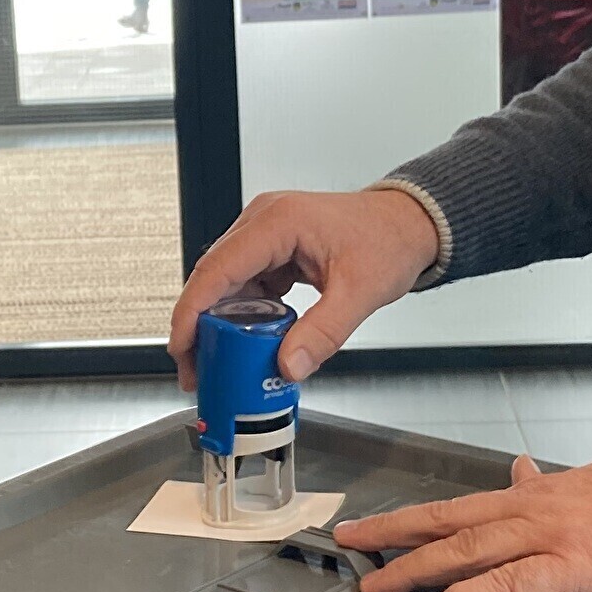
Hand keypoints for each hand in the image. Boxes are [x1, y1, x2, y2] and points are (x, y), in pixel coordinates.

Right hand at [168, 186, 440, 386]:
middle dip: (199, 326)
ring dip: (219, 323)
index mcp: (278, 222)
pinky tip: (245, 342)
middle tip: (197, 369)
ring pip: (226, 283)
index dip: (192, 311)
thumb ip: (323, 333)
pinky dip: (241, 315)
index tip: (182, 346)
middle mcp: (264, 222)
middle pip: (213, 277)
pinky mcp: (273, 249)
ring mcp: (266, 234)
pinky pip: (245, 284)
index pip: (218, 269)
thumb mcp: (360, 292)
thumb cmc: (389, 239)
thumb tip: (288, 365)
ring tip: (218, 363)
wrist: (409, 223)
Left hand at [335, 454, 591, 591]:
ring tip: (373, 582)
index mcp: (543, 491)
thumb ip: (554, 483)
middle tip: (348, 539)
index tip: (383, 522)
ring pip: (466, 548)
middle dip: (394, 530)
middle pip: (450, 519)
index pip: (467, 502)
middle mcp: (537, 506)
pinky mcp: (574, 567)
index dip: (420, 515)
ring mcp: (552, 535)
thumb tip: (520, 472)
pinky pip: (508, 586)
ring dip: (413, 566)